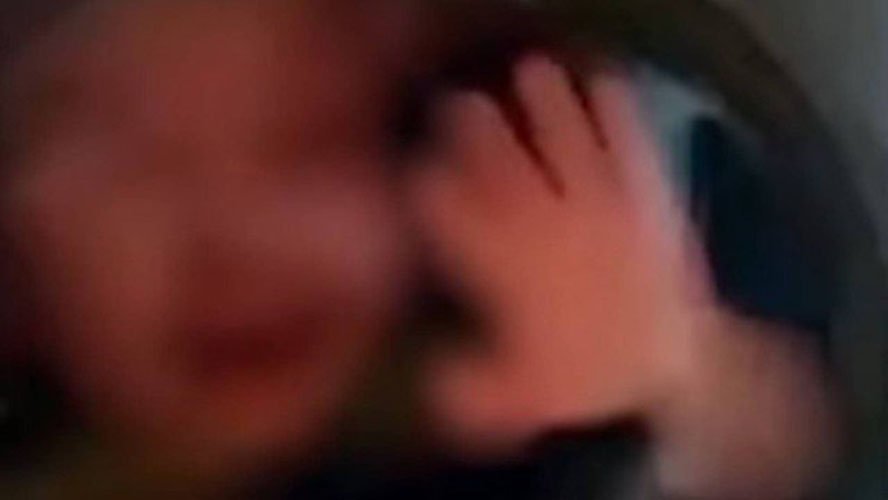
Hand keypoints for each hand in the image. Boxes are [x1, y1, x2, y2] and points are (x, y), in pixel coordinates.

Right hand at [410, 56, 712, 454]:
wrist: (678, 378)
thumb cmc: (590, 384)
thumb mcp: (512, 401)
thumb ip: (460, 388)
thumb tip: (426, 380)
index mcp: (501, 265)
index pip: (448, 207)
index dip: (427, 183)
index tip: (423, 173)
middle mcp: (542, 221)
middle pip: (496, 155)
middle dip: (472, 123)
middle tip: (461, 105)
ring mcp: (597, 201)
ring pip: (560, 134)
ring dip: (541, 100)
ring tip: (529, 72)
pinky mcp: (644, 195)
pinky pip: (625, 140)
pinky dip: (613, 108)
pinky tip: (603, 83)